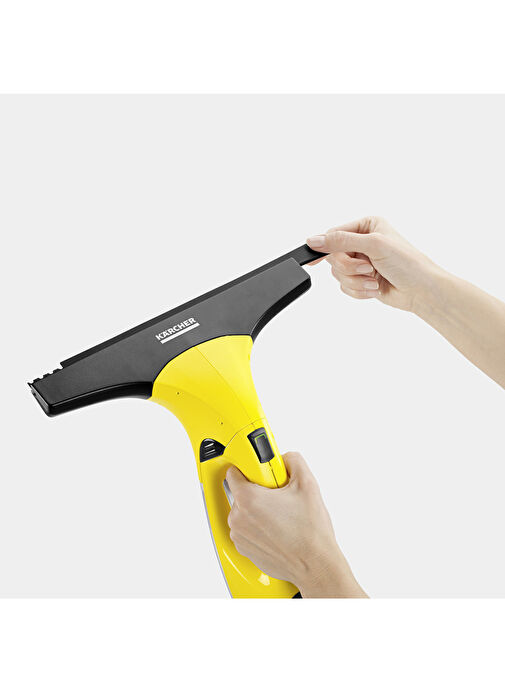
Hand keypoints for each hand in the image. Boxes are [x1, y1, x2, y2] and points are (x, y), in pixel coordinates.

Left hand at [226, 452, 366, 597]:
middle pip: (240, 492)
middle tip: (279, 497)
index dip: (249, 469)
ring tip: (281, 516)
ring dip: (257, 511)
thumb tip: (284, 458)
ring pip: (243, 512)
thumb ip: (293, 461)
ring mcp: (239, 536)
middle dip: (258, 491)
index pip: (233, 472)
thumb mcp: (307, 484)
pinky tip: (277, 530)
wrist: (315, 565)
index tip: (260, 472)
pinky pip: (246, 530)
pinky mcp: (244, 549)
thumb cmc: (310, 532)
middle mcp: (238, 518)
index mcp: (248, 499)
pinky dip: (257, 528)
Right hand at [307, 216, 439, 311]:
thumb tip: (314, 240)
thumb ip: (342, 241)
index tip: (314, 259)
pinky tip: (375, 289)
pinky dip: (359, 291)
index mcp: (366, 226)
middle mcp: (362, 242)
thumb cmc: (408, 264)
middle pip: (333, 256)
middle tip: (368, 269)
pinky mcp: (361, 280)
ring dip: (356, 281)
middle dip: (350, 268)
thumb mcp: (374, 245)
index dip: (325, 247)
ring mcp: (361, 262)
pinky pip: (345, 287)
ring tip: (374, 281)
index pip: (334, 234)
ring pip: (338, 274)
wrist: (422, 291)